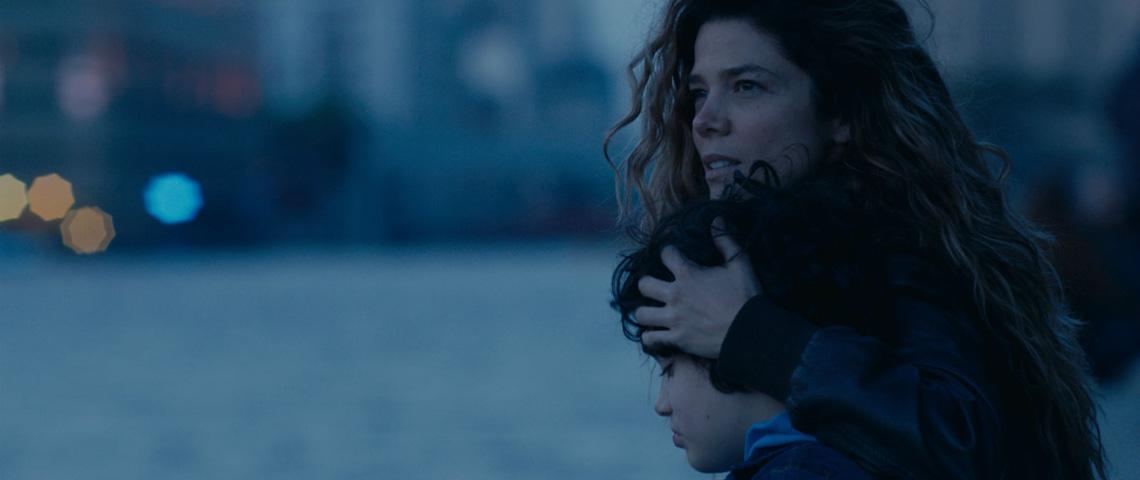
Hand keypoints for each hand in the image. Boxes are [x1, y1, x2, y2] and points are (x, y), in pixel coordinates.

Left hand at [634, 219, 759, 358]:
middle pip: (644, 284)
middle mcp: (675, 295)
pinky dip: (650, 337)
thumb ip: (725, 241)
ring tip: (653, 311)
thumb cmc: (745, 296)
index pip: (665, 254)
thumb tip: (717, 220)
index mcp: (688, 275)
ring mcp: (674, 319)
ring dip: (645, 311)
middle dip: (647, 282)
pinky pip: (650, 339)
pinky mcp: (677, 339)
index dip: (668, 252)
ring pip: (641, 314)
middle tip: (656, 286)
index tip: (673, 256)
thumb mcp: (740, 264)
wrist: (750, 331)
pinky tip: (656, 334)